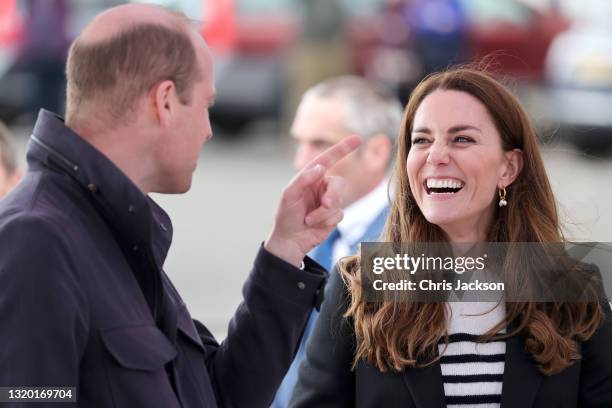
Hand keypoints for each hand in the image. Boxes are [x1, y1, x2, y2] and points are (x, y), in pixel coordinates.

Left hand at [264, 135, 361, 266]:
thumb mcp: (289, 195)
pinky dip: (325, 221)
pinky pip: (338, 215)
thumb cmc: (286, 215)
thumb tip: (320, 167)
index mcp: (311, 176)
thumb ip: (303, 179)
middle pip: (339, 183)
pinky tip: (314, 225)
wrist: (290, 240)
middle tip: (325, 204)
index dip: (343, 148)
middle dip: (333, 195)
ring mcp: (329, 201)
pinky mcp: (334, 216)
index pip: (329, 159)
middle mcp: (322, 186)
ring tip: (309, 219)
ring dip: (323, 213)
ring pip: (339, 201)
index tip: (358, 139)